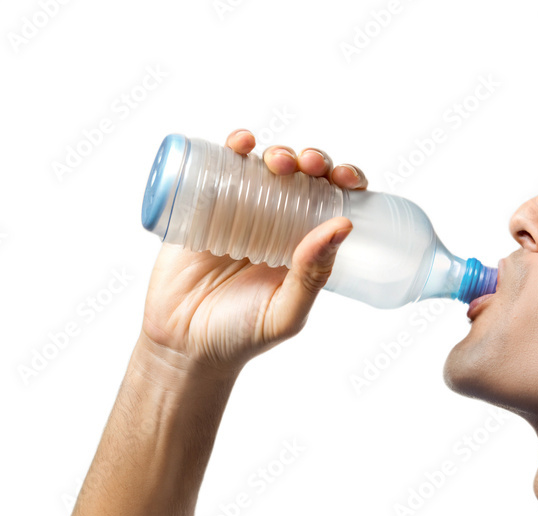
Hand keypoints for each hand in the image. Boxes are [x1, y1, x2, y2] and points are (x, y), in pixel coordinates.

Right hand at [140, 128, 368, 375]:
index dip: (346, 182)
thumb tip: (342, 226)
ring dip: (278, 151)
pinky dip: (233, 147)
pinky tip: (242, 143)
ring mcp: (239, 213)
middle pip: (303, 178)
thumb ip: (313, 276)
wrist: (184, 345)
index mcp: (305, 248)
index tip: (347, 180)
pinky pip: (218, 168)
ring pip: (265, 166)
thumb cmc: (241, 336)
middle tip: (308, 167)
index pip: (334, 205)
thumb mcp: (286, 313)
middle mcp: (277, 225)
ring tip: (277, 161)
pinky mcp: (201, 207)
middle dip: (312, 161)